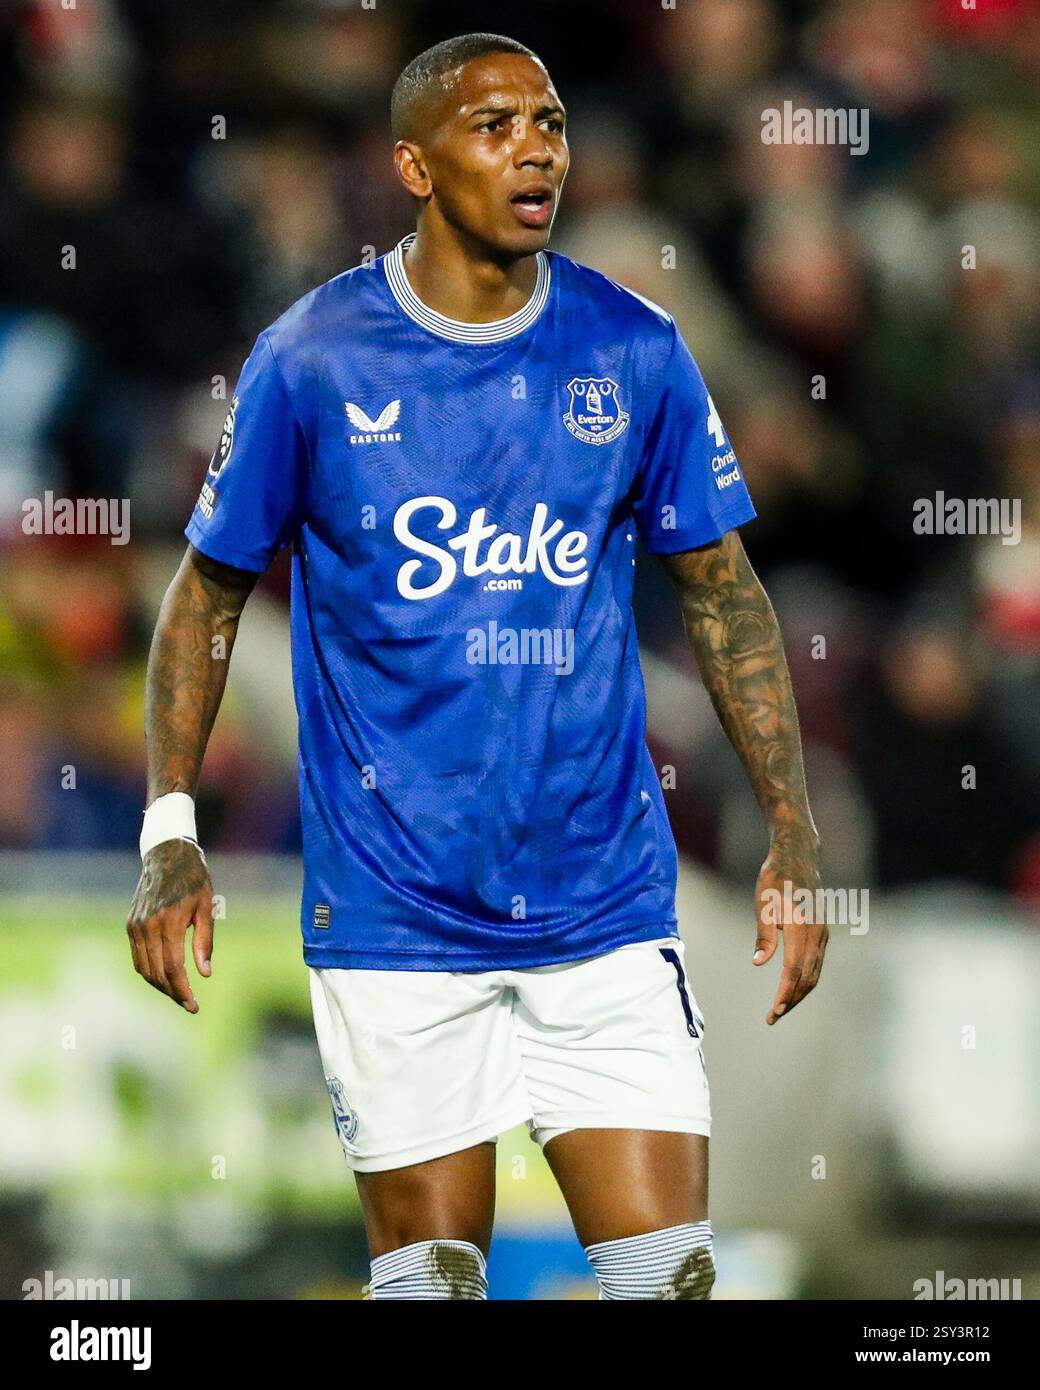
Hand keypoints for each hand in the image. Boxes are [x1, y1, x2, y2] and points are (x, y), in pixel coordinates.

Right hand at [127, 839, 213, 1012]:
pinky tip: (165, 977)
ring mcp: (136, 926)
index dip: (183, 991)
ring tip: (179, 993)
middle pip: (157, 973)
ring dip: (160, 985)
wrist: (167, 855)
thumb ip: (205, 941)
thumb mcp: (206, 907)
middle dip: (173, 993)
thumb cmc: (194, 880)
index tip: (194, 1006)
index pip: (173, 968)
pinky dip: (149, 972)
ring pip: (144, 969)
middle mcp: (148, 926)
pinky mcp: (130, 925)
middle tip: (189, 1004)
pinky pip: (138, 957)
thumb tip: (205, 973)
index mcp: (170, 922)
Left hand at [753, 833, 826, 1025]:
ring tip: (780, 1009)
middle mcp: (817, 933)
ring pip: (815, 974)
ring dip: (799, 994)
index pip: (794, 969)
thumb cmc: (775, 878)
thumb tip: (758, 963)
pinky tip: (792, 989)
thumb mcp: (762, 903)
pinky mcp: (822, 933)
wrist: (798, 857)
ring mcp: (823, 934)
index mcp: (800, 926)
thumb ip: (763, 935)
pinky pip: (817, 964)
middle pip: (807, 977)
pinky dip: (806, 981)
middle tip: (772, 1017)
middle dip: (791, 1000)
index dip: (784, 993)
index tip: (772, 1011)